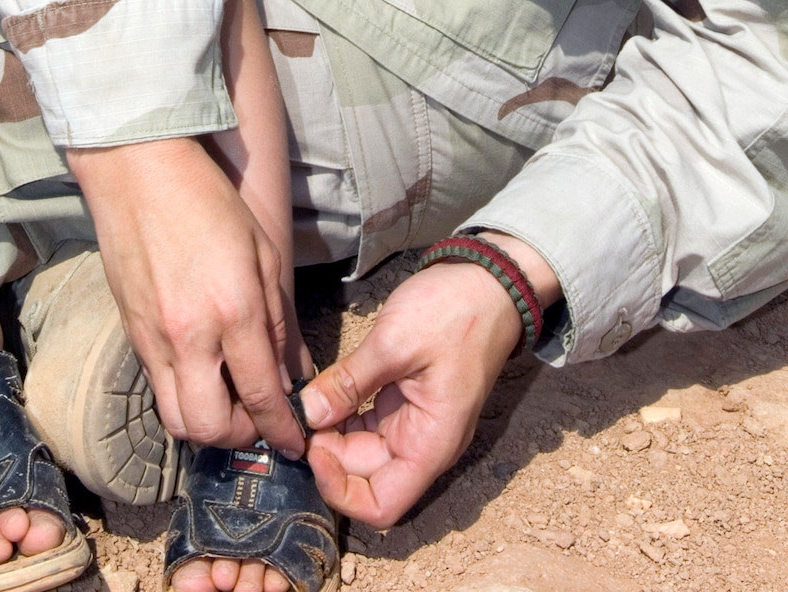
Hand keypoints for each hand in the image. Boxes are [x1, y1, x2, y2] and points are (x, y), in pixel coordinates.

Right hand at [68, 136, 303, 457]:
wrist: (136, 170)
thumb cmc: (206, 199)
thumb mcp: (262, 249)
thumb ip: (278, 318)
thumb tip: (291, 371)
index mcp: (232, 308)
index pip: (260, 394)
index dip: (281, 428)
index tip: (293, 440)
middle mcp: (189, 334)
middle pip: (210, 427)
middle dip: (242, 436)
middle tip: (260, 419)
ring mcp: (153, 337)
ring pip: (176, 421)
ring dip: (207, 425)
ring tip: (229, 401)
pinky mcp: (130, 333)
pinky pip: (157, 389)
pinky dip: (182, 397)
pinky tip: (202, 374)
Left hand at [300, 238, 558, 527]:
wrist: (489, 281)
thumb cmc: (453, 313)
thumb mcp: (395, 344)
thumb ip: (348, 382)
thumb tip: (307, 414)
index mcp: (430, 444)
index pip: (381, 506)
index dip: (340, 488)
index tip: (313, 447)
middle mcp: (423, 444)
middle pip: (366, 477)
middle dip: (329, 455)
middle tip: (298, 415)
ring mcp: (415, 423)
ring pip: (363, 451)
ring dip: (333, 436)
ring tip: (305, 402)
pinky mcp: (405, 401)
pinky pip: (368, 424)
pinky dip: (343, 414)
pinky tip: (322, 391)